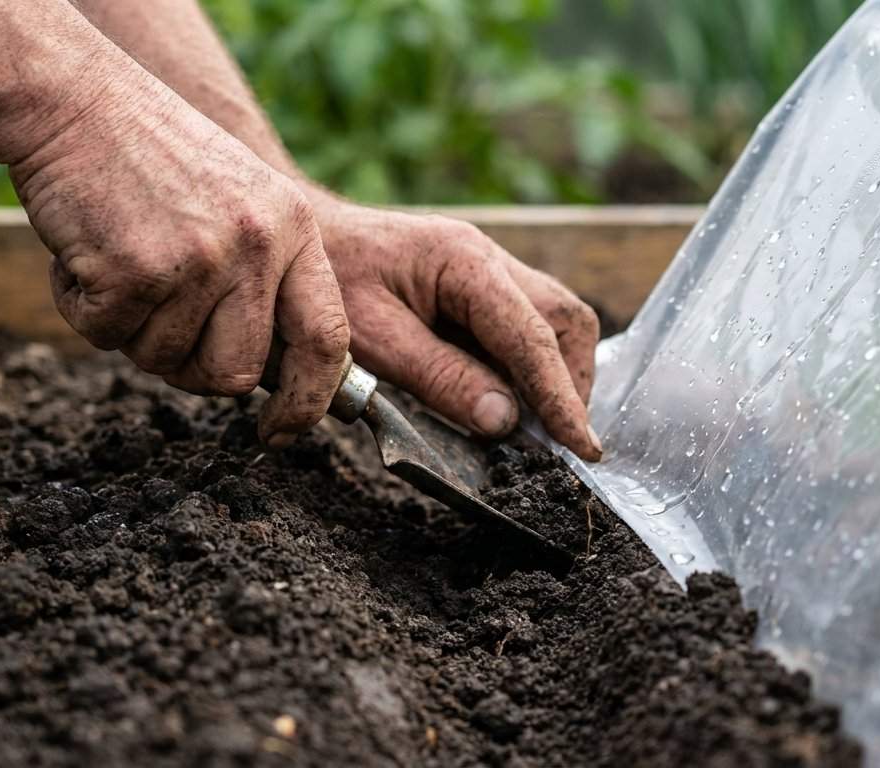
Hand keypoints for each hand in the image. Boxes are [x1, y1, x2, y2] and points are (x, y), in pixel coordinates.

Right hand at [7, 83, 349, 445]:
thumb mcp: (242, 203)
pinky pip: (106, 337)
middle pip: (235, 374)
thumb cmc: (151, 158)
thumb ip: (264, 279)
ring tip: (118, 260)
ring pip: (164, 362)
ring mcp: (200, 261)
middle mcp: (257, 247)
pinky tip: (84, 254)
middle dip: (189, 367)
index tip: (281, 431)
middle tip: (155, 320)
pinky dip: (82, 309)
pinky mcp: (136, 272)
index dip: (307, 400)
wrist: (74, 100)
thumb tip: (265, 376)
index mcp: (293, 230)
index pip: (326, 339)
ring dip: (129, 330)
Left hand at [310, 198, 602, 461]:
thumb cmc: (326, 285)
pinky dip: (526, 370)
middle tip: (559, 442)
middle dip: (570, 383)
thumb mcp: (374, 339)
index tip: (582, 449)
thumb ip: (441, 379)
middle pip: (564, 320)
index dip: (562, 398)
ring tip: (536, 429)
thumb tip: (504, 422)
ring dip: (553, 377)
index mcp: (465, 263)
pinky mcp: (476, 288)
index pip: (533, 338)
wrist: (297, 242)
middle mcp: (488, 259)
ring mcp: (486, 269)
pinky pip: (523, 328)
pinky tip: (504, 403)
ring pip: (553, 323)